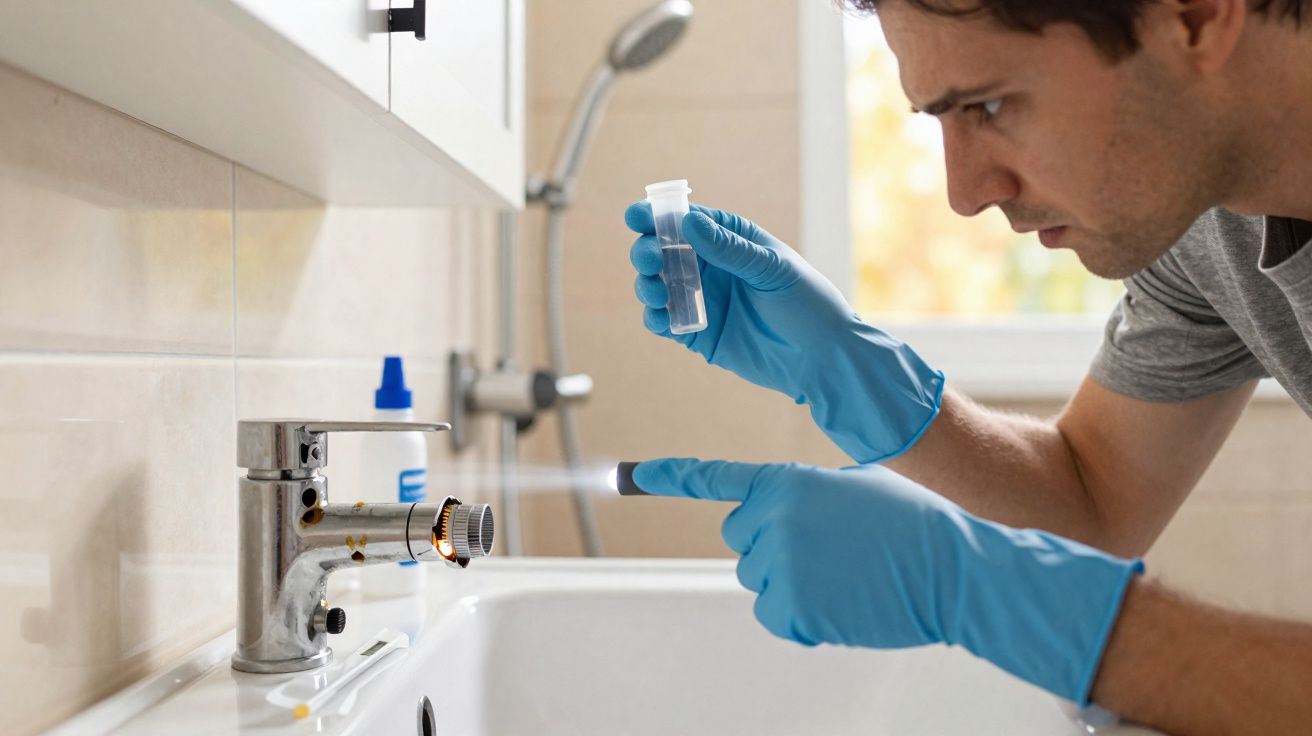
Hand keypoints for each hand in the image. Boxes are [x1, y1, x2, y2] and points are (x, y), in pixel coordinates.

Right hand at [626, 202, 943, 461]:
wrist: (823, 359)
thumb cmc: (808, 304)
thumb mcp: (771, 270)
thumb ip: (730, 250)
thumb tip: (688, 223)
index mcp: (731, 240)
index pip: (687, 220)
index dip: (657, 216)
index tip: (636, 216)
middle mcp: (711, 267)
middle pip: (663, 252)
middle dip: (648, 252)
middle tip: (650, 259)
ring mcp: (702, 300)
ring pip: (657, 286)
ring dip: (647, 285)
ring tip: (655, 291)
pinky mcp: (697, 334)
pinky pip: (664, 322)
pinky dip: (655, 318)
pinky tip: (660, 316)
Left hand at [632, 457, 1143, 705]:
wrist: (953, 570)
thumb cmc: (915, 525)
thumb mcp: (855, 483)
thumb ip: (805, 491)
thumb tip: (779, 507)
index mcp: (787, 480)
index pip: (716, 478)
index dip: (667, 477)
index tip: (622, 475)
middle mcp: (773, 518)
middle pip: (739, 537)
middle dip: (772, 544)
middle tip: (828, 547)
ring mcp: (778, 564)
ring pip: (757, 578)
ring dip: (792, 581)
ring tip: (845, 573)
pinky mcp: (790, 606)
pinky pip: (774, 615)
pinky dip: (802, 616)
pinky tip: (842, 601)